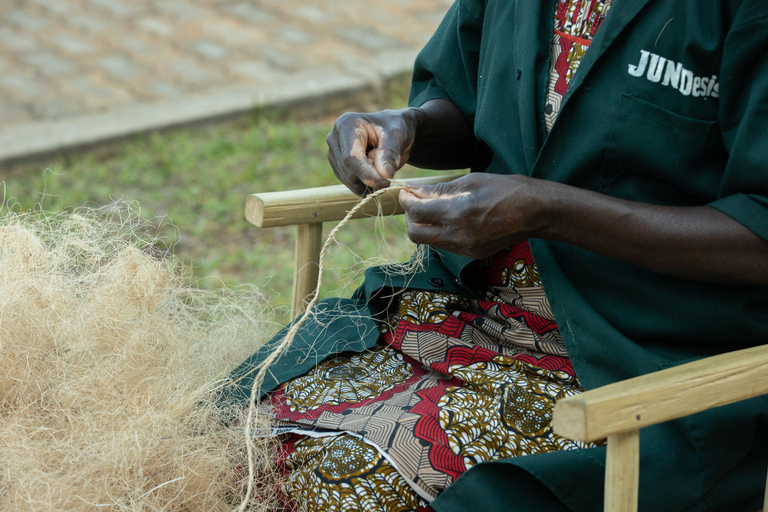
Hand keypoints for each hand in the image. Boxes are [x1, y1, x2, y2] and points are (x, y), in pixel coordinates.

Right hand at [326, 109, 417, 195]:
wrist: (393, 133)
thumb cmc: (396, 129)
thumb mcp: (397, 136)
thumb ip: (390, 154)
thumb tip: (384, 175)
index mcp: (346, 125)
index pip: (351, 157)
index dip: (366, 173)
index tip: (385, 183)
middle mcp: (335, 138)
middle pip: (348, 171)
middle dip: (370, 178)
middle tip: (389, 175)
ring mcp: (334, 153)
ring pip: (349, 180)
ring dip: (369, 182)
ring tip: (383, 170)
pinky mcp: (338, 166)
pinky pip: (351, 184)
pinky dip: (366, 185)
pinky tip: (376, 175)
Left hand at [399, 173, 545, 258]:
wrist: (535, 211)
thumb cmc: (505, 189)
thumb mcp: (470, 181)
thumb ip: (440, 189)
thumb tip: (415, 190)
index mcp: (457, 213)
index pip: (416, 212)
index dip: (406, 201)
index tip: (405, 192)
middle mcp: (458, 236)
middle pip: (416, 234)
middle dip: (411, 217)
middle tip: (415, 202)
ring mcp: (465, 248)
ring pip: (429, 242)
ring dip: (424, 226)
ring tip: (433, 209)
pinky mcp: (472, 254)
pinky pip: (445, 246)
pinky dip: (440, 233)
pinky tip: (449, 219)